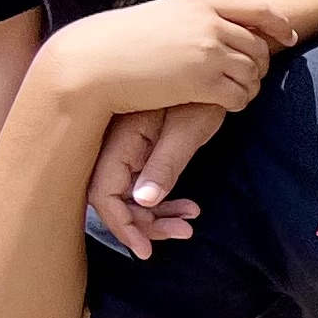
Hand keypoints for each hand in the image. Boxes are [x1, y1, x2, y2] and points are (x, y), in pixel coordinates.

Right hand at [44, 0, 295, 119]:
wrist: (94, 62)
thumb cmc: (118, 41)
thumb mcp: (161, 15)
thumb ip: (191, 17)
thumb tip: (212, 25)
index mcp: (200, 3)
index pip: (257, 9)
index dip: (278, 25)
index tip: (288, 38)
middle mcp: (210, 24)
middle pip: (258, 47)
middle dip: (260, 65)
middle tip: (249, 80)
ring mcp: (209, 53)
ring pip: (253, 73)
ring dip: (249, 87)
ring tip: (234, 94)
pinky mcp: (205, 83)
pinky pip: (239, 96)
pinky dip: (237, 103)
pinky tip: (224, 105)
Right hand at [83, 102, 225, 257]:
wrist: (213, 68)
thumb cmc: (203, 94)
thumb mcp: (187, 129)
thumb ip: (164, 164)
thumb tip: (143, 202)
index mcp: (121, 139)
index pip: (104, 193)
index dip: (121, 225)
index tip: (145, 249)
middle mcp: (117, 145)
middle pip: (115, 198)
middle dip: (144, 224)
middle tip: (183, 232)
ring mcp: (128, 147)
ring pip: (130, 194)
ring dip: (156, 216)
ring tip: (190, 223)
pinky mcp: (142, 149)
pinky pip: (142, 183)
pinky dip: (162, 201)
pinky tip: (190, 208)